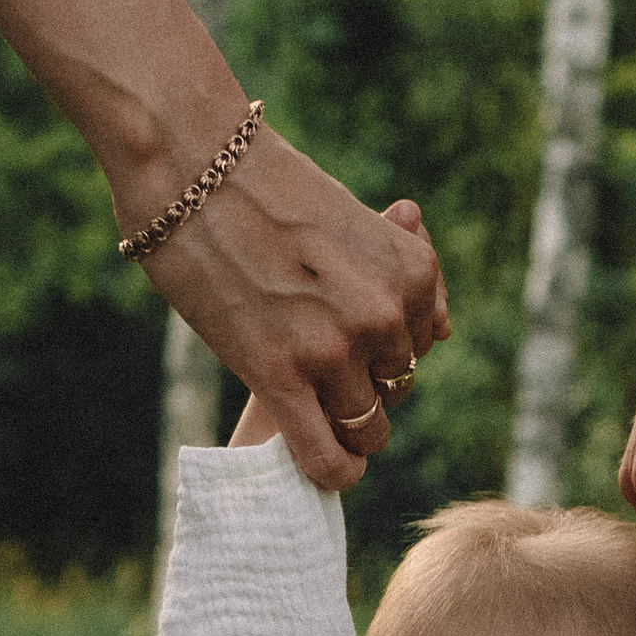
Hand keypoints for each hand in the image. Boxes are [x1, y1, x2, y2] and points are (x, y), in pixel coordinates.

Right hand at [145, 160, 447, 491]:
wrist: (190, 162)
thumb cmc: (265, 183)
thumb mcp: (354, 220)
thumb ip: (400, 274)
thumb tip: (445, 332)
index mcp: (411, 272)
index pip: (422, 343)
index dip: (383, 346)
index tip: (343, 330)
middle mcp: (383, 314)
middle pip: (396, 389)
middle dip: (362, 384)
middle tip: (312, 362)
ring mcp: (332, 349)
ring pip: (367, 430)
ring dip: (344, 428)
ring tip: (309, 407)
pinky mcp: (278, 376)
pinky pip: (326, 459)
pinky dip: (333, 473)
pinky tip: (329, 467)